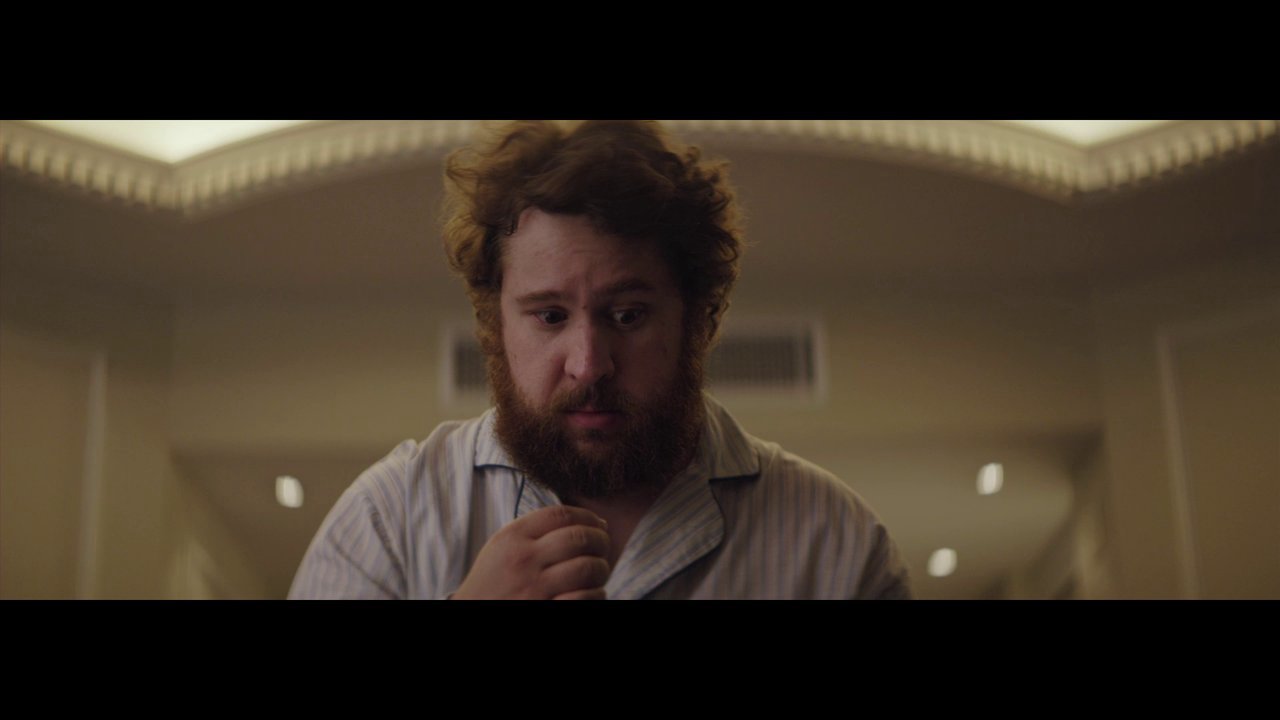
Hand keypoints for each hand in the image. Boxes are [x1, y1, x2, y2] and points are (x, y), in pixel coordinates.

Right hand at [452, 505, 610, 599]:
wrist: (472, 610)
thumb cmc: (494, 580)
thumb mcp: (503, 546)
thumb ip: (536, 530)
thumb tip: (591, 522)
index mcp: (513, 537)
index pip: (561, 514)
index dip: (588, 516)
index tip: (599, 523)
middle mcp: (523, 560)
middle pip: (579, 537)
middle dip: (601, 540)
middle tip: (604, 546)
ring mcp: (534, 588)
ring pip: (587, 567)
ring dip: (601, 568)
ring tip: (599, 570)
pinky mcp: (545, 609)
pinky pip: (585, 597)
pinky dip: (596, 593)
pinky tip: (593, 591)